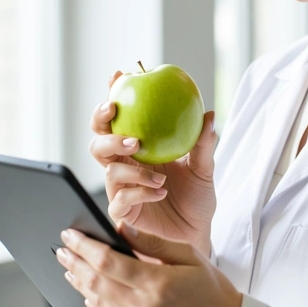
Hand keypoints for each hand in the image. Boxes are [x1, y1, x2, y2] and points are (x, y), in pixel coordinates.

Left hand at [56, 221, 241, 306]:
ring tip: (71, 269)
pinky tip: (89, 294)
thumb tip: (121, 228)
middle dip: (74, 263)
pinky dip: (96, 306)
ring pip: (97, 304)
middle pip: (95, 283)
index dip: (84, 246)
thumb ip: (153, 243)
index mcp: (158, 284)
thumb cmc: (212, 291)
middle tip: (62, 249)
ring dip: (80, 284)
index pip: (107, 261)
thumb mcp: (190, 257)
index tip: (70, 235)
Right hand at [89, 70, 216, 254]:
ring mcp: (121, 188)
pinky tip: (160, 190)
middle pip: (98, 140)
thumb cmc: (197, 196)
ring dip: (130, 168)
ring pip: (107, 170)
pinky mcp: (123, 211)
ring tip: (159, 174)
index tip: (118, 76)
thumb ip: (204, 143)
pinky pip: (120, 199)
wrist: (198, 231)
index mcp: (139, 147)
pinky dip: (139, 192)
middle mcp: (125, 164)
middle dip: (102, 127)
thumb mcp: (205, 168)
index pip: (120, 117)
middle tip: (123, 126)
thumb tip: (209, 115)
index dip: (113, 94)